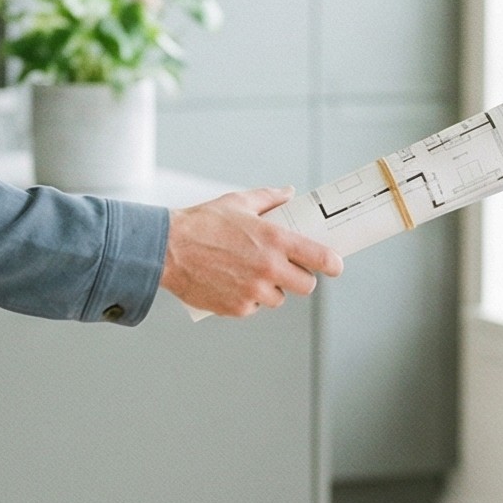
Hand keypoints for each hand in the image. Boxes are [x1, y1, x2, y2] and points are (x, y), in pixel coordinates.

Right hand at [161, 187, 342, 316]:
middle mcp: (269, 269)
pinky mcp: (237, 309)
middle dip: (299, 278)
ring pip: (278, 299)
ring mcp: (254, 292)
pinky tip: (230, 283)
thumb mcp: (238, 202)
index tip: (336, 265)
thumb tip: (289, 193)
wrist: (166, 249)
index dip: (333, 263)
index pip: (320, 257)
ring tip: (249, 273)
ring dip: (270, 290)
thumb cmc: (201, 223)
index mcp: (275, 240)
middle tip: (285, 269)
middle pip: (306, 286)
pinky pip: (253, 308)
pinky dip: (247, 300)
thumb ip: (269, 198)